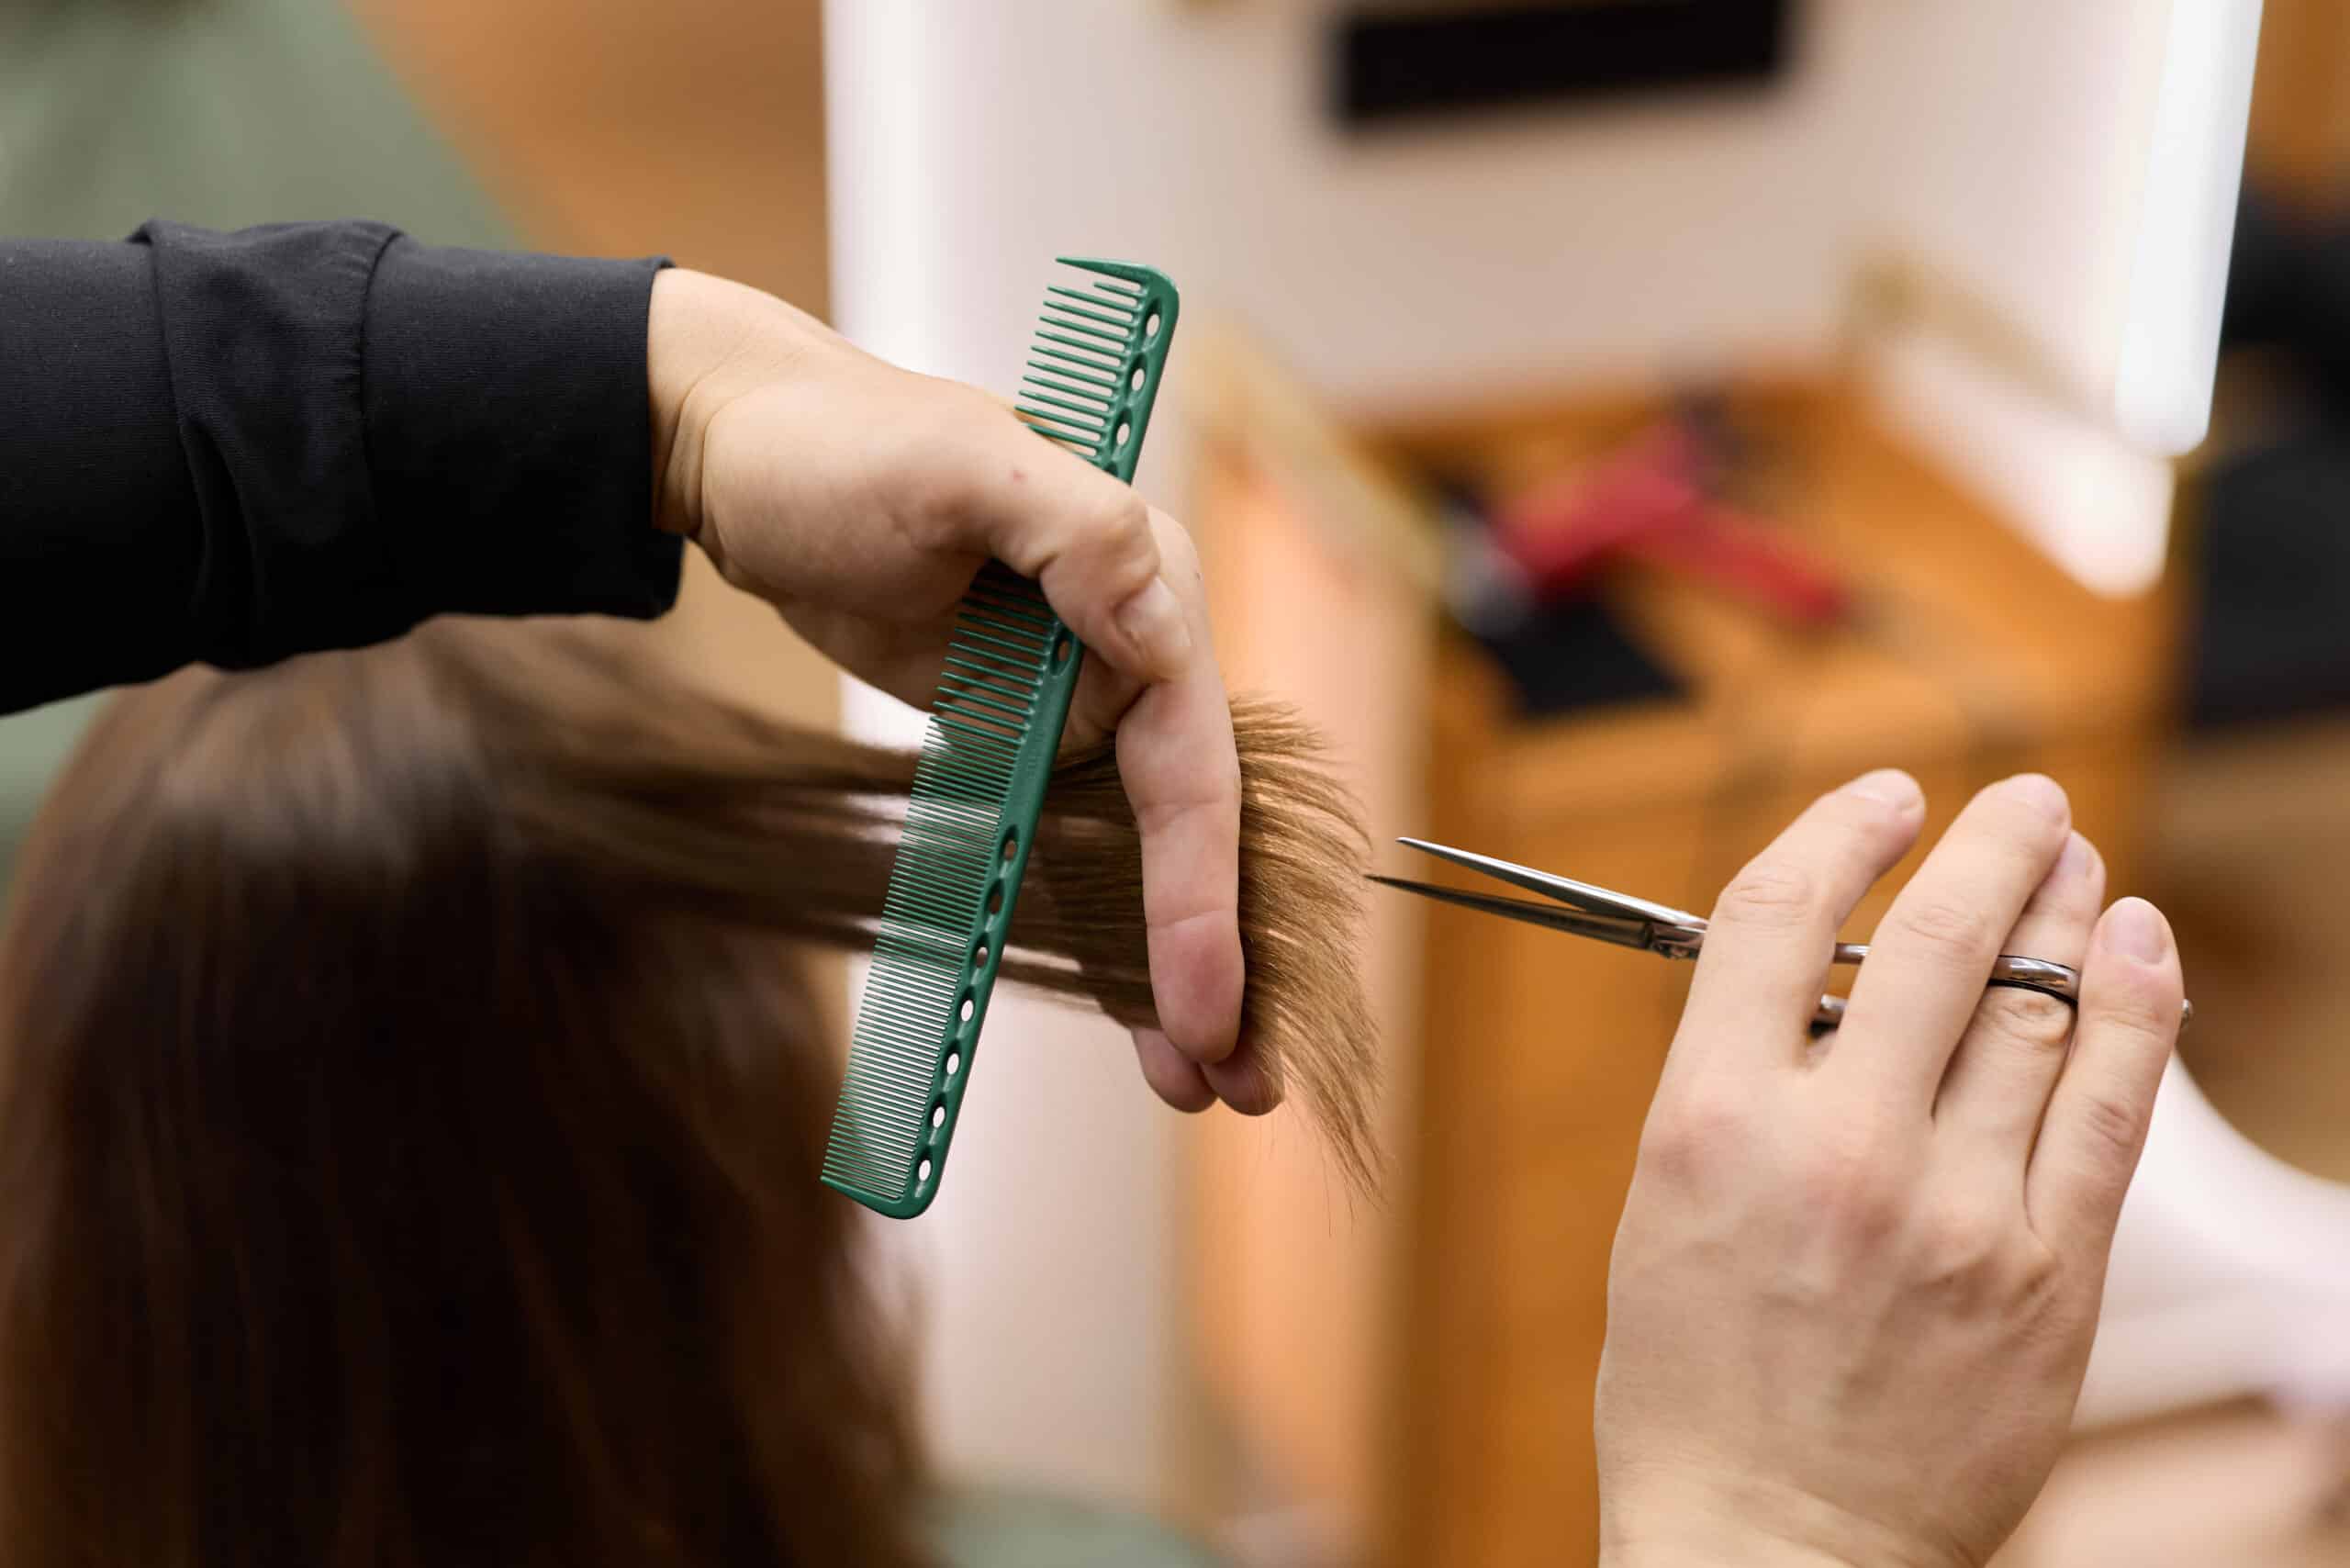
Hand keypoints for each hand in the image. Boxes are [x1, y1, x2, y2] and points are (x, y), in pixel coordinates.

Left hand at [642, 269, 1264, 1113]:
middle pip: (1190, 826)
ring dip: (1166, 966)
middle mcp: (1127, 649)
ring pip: (1135, 855)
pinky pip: (1061, 848)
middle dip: (1220, 954)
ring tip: (1197, 1082)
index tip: (1206, 996)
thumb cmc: (836, 443)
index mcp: (1143, 584)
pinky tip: (1120, 1012)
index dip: (1204, 890)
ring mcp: (1070, 699)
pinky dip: (1091, 929)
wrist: (735, 452)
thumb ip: (1078, 532)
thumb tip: (1158, 609)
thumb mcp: (960, 467)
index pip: (1195, 760)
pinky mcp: (1010, 733)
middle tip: (1242, 1080)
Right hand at [1596, 772, 2186, 1567]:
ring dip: (2067, 909)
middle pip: (1933, 939)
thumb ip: (1738, 1083)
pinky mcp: (2044, 1275)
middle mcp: (1834, 1147)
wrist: (1773, 1545)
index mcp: (1709, 1122)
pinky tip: (2138, 946)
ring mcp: (1952, 1209)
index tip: (1881, 799)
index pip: (1776, 915)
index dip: (1839, 830)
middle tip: (2022, 797)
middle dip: (1991, 842)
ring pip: (2037, 1008)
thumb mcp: (1663, 1205)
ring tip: (2078, 863)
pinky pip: (2108, 1108)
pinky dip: (2133, 1007)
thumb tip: (1830, 982)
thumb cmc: (1696, 1383)